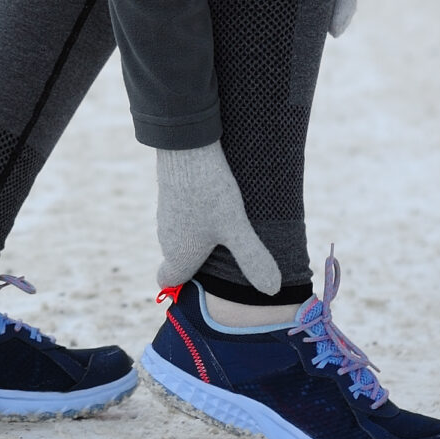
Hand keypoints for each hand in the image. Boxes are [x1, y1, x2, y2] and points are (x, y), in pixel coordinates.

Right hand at [154, 141, 282, 293]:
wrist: (186, 147)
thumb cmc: (210, 193)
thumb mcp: (237, 228)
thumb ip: (253, 259)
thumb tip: (273, 291)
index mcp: (179, 255)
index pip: (168, 282)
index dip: (181, 287)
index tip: (203, 284)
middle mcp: (167, 238)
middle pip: (179, 259)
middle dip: (199, 263)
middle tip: (228, 257)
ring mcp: (167, 215)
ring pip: (182, 236)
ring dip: (199, 238)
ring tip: (228, 228)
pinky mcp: (170, 195)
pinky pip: (182, 216)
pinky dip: (197, 216)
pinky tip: (217, 204)